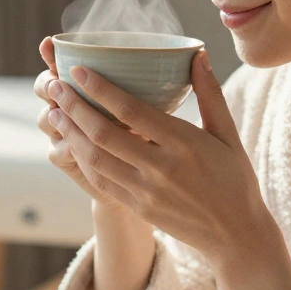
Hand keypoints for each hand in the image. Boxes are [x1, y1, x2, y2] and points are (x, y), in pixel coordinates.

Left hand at [45, 48, 281, 270]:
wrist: (235, 235)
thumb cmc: (235, 179)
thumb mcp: (228, 134)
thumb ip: (210, 94)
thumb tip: (198, 54)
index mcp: (184, 144)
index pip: (132, 110)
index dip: (100, 89)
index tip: (79, 70)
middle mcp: (161, 168)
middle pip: (104, 134)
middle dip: (74, 107)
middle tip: (55, 86)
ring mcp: (145, 191)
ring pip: (95, 159)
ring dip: (71, 133)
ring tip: (55, 112)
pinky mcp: (137, 207)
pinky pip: (101, 181)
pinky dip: (83, 160)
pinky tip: (73, 142)